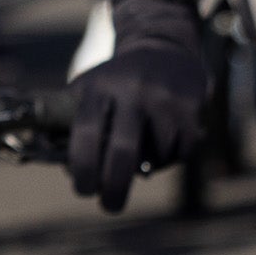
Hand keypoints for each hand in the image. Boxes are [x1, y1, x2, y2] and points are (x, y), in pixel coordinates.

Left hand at [67, 0, 209, 213]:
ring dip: (148, 167)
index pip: (86, 133)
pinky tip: (164, 141)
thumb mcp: (88, 90)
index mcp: (99, 87)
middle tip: (109, 207)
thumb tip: (64, 169)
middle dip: (114, 188)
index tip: (83, 190)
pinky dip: (171, 158)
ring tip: (143, 151)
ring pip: (155, 156)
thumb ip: (72, 124)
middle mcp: (132, 90)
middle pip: (122, 151)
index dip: (82, 168)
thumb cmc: (115, 82)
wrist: (164, 48)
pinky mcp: (191, 108)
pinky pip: (180, 153)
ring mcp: (164, 99)